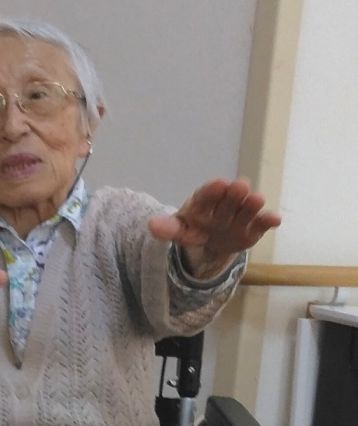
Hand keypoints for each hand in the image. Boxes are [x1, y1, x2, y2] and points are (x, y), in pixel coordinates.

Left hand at [148, 178, 280, 277]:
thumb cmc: (194, 228)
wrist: (212, 242)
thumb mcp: (180, 229)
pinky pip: (261, 224)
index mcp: (203, 202)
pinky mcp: (253, 229)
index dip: (211, 191)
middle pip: (228, 200)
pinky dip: (268, 220)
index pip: (206, 195)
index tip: (218, 183)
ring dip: (251, 205)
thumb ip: (168, 228)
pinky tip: (275, 218)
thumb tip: (151, 225)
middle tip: (239, 186)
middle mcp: (223, 205)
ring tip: (257, 199)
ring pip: (246, 209)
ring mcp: (239, 216)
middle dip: (232, 194)